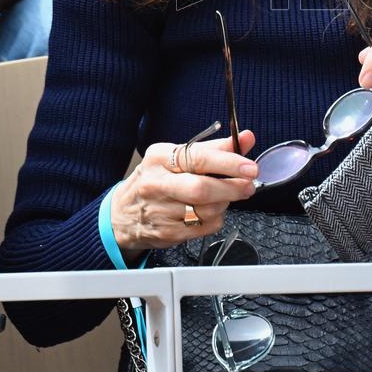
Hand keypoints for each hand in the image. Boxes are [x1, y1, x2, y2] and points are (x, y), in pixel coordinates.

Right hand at [111, 130, 258, 255]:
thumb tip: (246, 138)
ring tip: (224, 195)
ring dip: (224, 203)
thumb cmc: (155, 180)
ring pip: (207, 210)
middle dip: (232, 187)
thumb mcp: (177, 156)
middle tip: (248, 185)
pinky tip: (209, 211)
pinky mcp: (167, 233)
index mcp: (159, 158)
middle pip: (202, 188)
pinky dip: (216, 219)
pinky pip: (205, 227)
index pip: (198, 158)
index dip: (228, 163)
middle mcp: (157, 183)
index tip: (250, 166)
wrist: (122, 215)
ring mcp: (160, 211)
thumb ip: (214, 148)